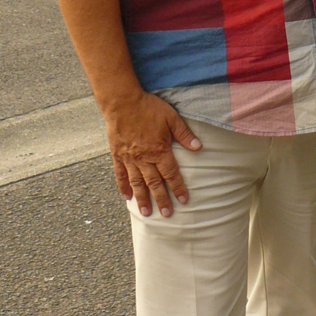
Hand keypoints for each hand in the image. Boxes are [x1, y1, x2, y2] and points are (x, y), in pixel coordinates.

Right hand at [104, 91, 201, 217]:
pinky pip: (120, 174)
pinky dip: (123, 187)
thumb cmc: (148, 108)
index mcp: (158, 150)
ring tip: (146, 212)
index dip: (178, 188)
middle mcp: (143, 158)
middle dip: (161, 199)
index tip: (184, 200)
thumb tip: (198, 147)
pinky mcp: (117, 155)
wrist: (122, 102)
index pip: (171, 174)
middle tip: (166, 214)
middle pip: (154, 183)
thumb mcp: (171, 118)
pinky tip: (127, 197)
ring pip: (137, 183)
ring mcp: (129, 158)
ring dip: (142, 198)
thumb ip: (184, 134)